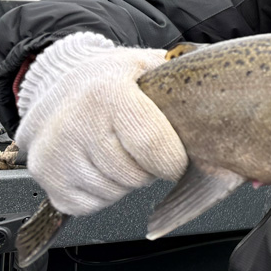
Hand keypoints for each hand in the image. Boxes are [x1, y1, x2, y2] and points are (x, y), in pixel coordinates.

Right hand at [16, 32, 187, 215]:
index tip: (178, 158)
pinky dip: (103, 193)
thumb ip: (183, 80)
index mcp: (108, 92)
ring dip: (126, 180)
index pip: (153, 147)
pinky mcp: (45, 178)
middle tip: (143, 148)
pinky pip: (88, 205)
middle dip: (150, 168)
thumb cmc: (112, 78)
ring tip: (119, 150)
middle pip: (134, 175)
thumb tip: (225, 91)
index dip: (174, 160)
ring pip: (113, 192)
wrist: (57, 82)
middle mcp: (74, 122)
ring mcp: (53, 154)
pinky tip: (100, 164)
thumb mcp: (148, 66)